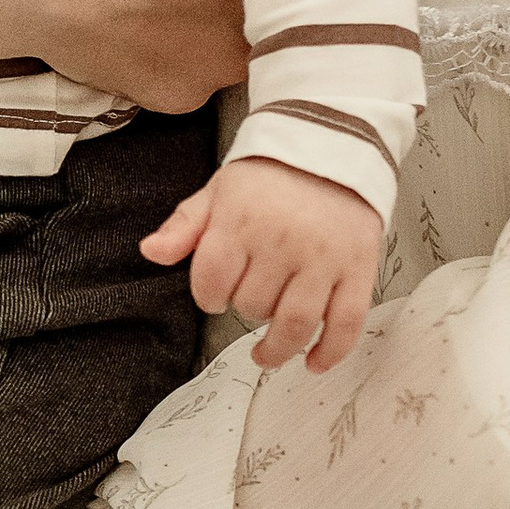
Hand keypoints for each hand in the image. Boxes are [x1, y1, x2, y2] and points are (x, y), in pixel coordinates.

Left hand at [142, 158, 382, 370]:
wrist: (333, 146)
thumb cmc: (271, 175)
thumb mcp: (219, 191)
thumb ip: (184, 226)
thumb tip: (150, 251)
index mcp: (241, 220)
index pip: (210, 281)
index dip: (207, 295)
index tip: (215, 295)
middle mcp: (283, 241)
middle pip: (252, 305)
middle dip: (245, 309)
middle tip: (251, 298)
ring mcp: (324, 257)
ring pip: (295, 323)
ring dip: (278, 349)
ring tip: (267, 354)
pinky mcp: (359, 267)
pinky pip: (347, 321)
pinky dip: (331, 351)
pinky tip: (314, 362)